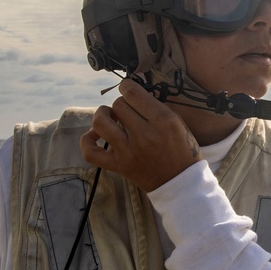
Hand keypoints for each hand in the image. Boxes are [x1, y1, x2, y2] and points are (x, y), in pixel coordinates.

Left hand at [80, 79, 202, 191]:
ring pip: (101, 122)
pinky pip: (91, 152)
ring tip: (110, 117)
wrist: (180, 183)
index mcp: (163, 121)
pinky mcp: (119, 166)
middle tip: (128, 111)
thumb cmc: (182, 150)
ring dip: (103, 115)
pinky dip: (87, 141)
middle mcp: (144, 135)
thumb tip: (133, 94)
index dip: (127, 87)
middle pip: (118, 105)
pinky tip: (95, 135)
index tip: (128, 89)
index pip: (133, 93)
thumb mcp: (178, 123)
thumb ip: (156, 108)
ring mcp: (129, 151)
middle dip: (122, 104)